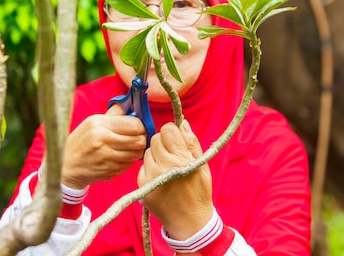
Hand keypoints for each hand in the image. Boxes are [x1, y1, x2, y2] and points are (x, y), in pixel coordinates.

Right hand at [61, 104, 146, 188]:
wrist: (65, 166)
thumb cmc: (80, 141)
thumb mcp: (92, 122)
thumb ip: (114, 114)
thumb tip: (131, 103)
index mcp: (100, 124)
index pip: (135, 124)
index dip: (141, 126)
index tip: (139, 127)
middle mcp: (103, 140)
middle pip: (139, 140)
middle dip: (141, 139)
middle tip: (137, 138)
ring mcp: (106, 158)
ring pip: (137, 153)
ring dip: (136, 151)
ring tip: (128, 147)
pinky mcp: (109, 171)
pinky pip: (129, 165)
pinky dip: (128, 161)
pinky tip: (119, 157)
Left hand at [137, 120, 212, 239]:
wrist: (190, 222)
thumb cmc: (199, 192)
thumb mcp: (202, 165)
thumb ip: (191, 142)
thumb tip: (181, 122)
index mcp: (180, 159)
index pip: (167, 129)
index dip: (173, 132)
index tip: (177, 140)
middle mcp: (162, 167)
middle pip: (155, 138)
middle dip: (164, 143)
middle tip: (172, 154)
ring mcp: (150, 177)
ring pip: (147, 152)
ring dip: (156, 155)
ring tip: (167, 168)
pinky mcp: (142, 186)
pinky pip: (142, 167)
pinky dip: (150, 169)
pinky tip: (160, 178)